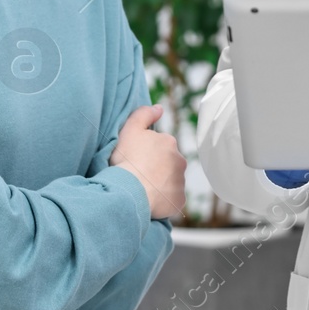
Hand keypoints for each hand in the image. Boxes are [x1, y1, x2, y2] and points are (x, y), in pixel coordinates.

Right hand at [111, 104, 185, 218]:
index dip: (147, 153)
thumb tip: (159, 108)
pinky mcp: (179, 200)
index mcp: (169, 142)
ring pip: (171, 182)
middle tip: (139, 174)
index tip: (136, 159)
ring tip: (143, 189)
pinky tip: (150, 201)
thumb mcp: (130, 129)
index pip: (160, 146)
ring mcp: (180, 182)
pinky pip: (172, 200)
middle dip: (157, 168)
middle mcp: (179, 160)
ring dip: (161, 184)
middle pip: (168, 163)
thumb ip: (144, 114)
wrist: (130, 190)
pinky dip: (163, 201)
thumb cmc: (127, 160)